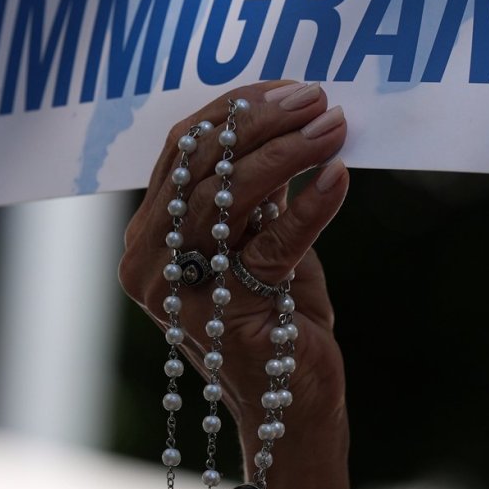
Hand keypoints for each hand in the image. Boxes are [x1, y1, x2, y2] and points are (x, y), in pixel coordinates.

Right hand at [118, 81, 349, 440]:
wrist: (294, 402)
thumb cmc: (278, 319)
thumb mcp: (260, 239)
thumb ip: (257, 190)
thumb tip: (288, 116)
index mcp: (150, 235)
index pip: (182, 148)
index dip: (235, 109)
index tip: (290, 87)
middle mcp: (149, 261)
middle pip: (199, 164)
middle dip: (263, 122)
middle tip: (317, 99)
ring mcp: (182, 290)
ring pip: (226, 196)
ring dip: (287, 153)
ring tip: (334, 128)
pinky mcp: (227, 313)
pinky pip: (270, 244)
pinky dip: (309, 207)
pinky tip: (339, 176)